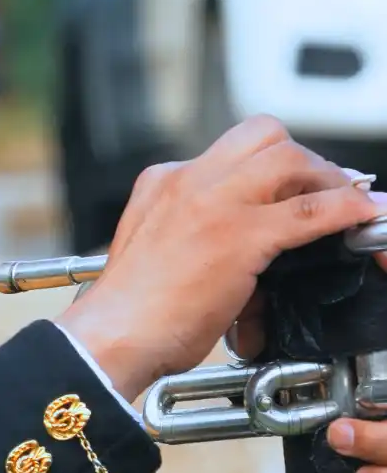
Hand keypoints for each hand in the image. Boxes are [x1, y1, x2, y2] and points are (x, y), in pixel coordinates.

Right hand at [58, 116, 384, 400]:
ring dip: (327, 178)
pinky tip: (362, 217)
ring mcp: (214, 204)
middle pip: (264, 135)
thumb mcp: (155, 252)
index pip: (229, 151)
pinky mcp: (239, 236)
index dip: (270, 166)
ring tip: (345, 203)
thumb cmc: (128, 313)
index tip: (288, 187)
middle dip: (301, 158)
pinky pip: (312, 209)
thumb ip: (194, 237)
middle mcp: (186, 181)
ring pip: (290, 158)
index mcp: (161, 183)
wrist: (111, 337)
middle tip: (322, 187)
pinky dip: (346, 209)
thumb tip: (247, 258)